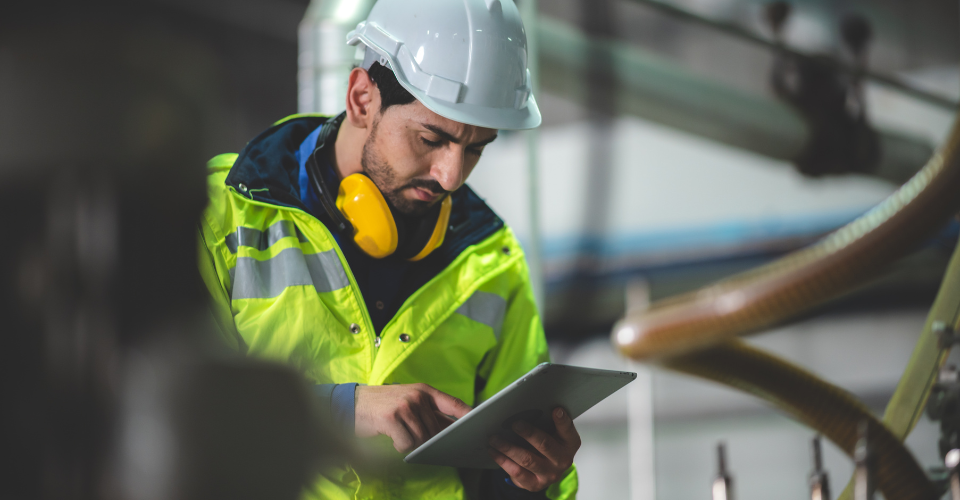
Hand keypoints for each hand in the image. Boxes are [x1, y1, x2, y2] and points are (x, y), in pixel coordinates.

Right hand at [355, 383, 471, 452]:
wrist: (354, 402)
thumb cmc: (385, 405)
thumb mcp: (409, 401)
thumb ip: (430, 413)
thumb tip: (452, 429)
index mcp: (424, 391)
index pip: (453, 403)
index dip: (467, 414)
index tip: (479, 423)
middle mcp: (417, 396)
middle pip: (436, 430)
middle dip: (426, 439)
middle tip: (410, 436)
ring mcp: (405, 406)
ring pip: (421, 439)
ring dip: (410, 443)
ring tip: (398, 434)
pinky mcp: (391, 417)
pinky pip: (406, 444)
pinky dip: (399, 446)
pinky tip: (391, 437)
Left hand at [487, 407, 580, 491]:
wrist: (542, 470)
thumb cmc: (544, 443)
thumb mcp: (550, 431)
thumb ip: (544, 419)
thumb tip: (522, 406)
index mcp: (570, 443)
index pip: (568, 430)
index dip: (562, 420)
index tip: (555, 409)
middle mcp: (563, 460)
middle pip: (545, 444)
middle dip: (528, 433)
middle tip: (514, 423)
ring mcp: (549, 474)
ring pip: (527, 459)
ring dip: (508, 447)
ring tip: (494, 437)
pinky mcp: (534, 484)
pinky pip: (516, 472)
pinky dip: (502, 460)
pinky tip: (493, 450)